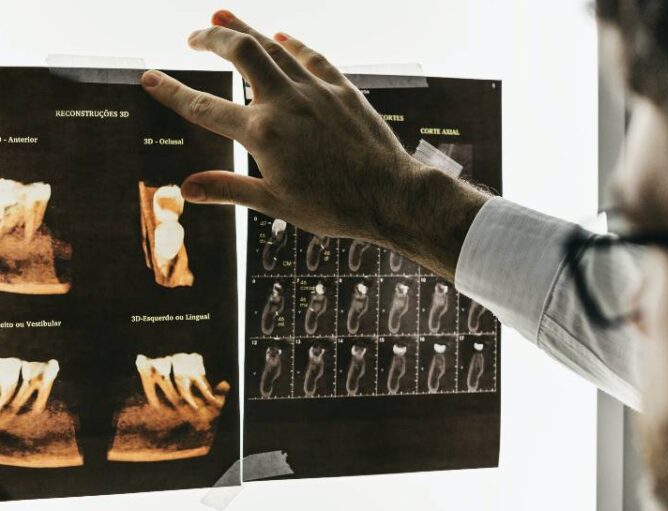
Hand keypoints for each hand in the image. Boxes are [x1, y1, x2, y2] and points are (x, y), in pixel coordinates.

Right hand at [141, 10, 488, 279]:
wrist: (391, 196)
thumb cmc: (334, 208)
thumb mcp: (276, 205)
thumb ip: (229, 190)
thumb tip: (184, 189)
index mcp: (263, 135)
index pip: (204, 106)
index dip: (171, 91)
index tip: (148, 76)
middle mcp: (286, 103)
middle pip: (239, 53)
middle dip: (209, 38)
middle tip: (192, 36)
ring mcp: (316, 91)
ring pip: (273, 46)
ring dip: (245, 29)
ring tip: (221, 18)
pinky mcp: (343, 89)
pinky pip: (313, 56)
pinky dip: (293, 43)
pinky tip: (282, 36)